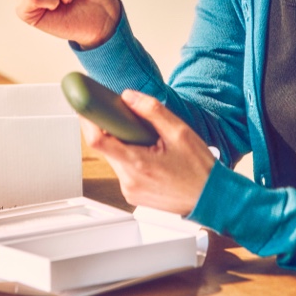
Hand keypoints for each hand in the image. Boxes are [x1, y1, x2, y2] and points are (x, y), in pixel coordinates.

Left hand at [81, 89, 215, 214]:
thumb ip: (152, 110)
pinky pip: (123, 169)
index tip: (84, 104)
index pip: (98, 141)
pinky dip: (130, 155)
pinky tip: (150, 153)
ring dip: (123, 143)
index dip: (87, 120)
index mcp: (138, 164)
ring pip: (114, 158)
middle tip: (124, 114)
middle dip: (111, 128)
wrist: (212, 199)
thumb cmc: (199, 169)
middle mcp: (129, 181)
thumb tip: (128, 96)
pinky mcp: (133, 194)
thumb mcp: (179, 132)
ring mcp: (130, 190)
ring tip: (147, 138)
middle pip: (105, 148)